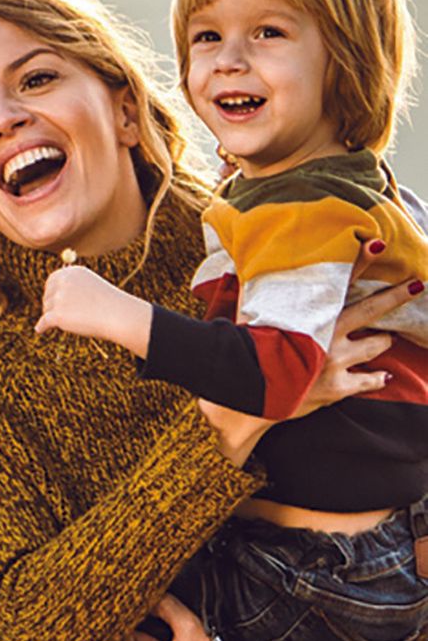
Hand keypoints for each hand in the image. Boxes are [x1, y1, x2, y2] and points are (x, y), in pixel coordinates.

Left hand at [36, 265, 152, 356]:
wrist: (118, 315)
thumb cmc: (108, 304)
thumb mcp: (89, 287)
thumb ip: (71, 287)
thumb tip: (52, 297)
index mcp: (72, 272)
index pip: (51, 281)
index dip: (52, 293)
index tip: (54, 301)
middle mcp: (63, 282)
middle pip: (47, 296)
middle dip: (53, 306)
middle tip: (69, 315)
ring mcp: (59, 298)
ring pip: (47, 310)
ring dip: (57, 317)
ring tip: (77, 321)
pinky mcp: (57, 314)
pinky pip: (44, 322)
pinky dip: (42, 327)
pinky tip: (40, 330)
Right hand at [194, 240, 422, 463]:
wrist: (246, 396)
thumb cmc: (243, 352)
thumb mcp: (243, 319)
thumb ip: (244, 295)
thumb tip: (231, 272)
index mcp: (308, 316)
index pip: (338, 282)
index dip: (359, 261)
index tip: (378, 244)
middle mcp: (327, 336)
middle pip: (371, 311)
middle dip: (396, 295)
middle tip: (416, 285)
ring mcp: (336, 362)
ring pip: (376, 344)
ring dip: (382, 340)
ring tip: (386, 338)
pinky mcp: (339, 388)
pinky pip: (371, 380)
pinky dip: (378, 378)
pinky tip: (384, 376)